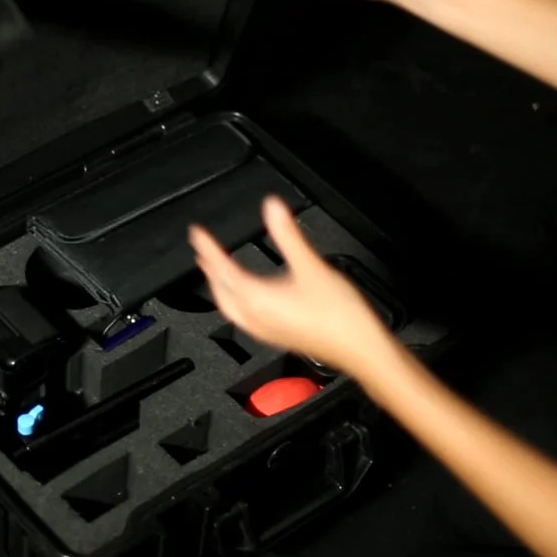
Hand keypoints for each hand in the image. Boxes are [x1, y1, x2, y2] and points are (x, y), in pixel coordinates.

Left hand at [188, 196, 392, 374]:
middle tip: (202, 251)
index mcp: (257, 300)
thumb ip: (288, 235)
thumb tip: (272, 208)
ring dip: (221, 287)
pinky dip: (236, 301)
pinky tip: (246, 298)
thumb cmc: (340, 315)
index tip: (197, 234)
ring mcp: (265, 331)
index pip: (222, 269)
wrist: (360, 348)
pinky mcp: (277, 337)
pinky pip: (244, 317)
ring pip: (230, 307)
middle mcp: (255, 318)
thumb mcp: (311, 266)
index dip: (208, 248)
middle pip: (221, 291)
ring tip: (216, 273)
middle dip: (209, 270)